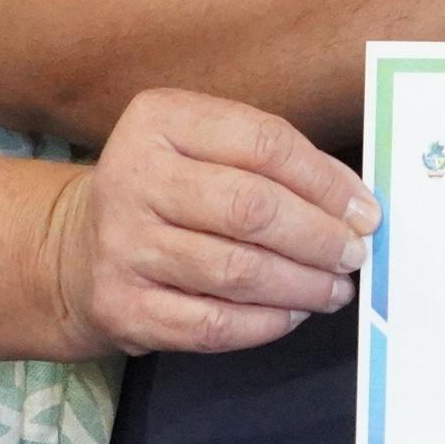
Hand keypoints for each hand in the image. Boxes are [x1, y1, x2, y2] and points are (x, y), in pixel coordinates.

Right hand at [44, 87, 379, 357]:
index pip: (264, 144)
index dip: (326, 182)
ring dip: (302, 285)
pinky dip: (266, 323)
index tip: (365, 211)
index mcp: (160, 120)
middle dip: (319, 238)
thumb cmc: (171, 191)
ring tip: (335, 289)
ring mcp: (122, 246)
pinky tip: (293, 313)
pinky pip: (211, 324)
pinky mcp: (121, 307)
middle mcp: (132, 178)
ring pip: (236, 272)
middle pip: (251, 209)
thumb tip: (356, 204)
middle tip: (355, 255)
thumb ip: (275, 162)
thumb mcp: (208, 146)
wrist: (79, 250)